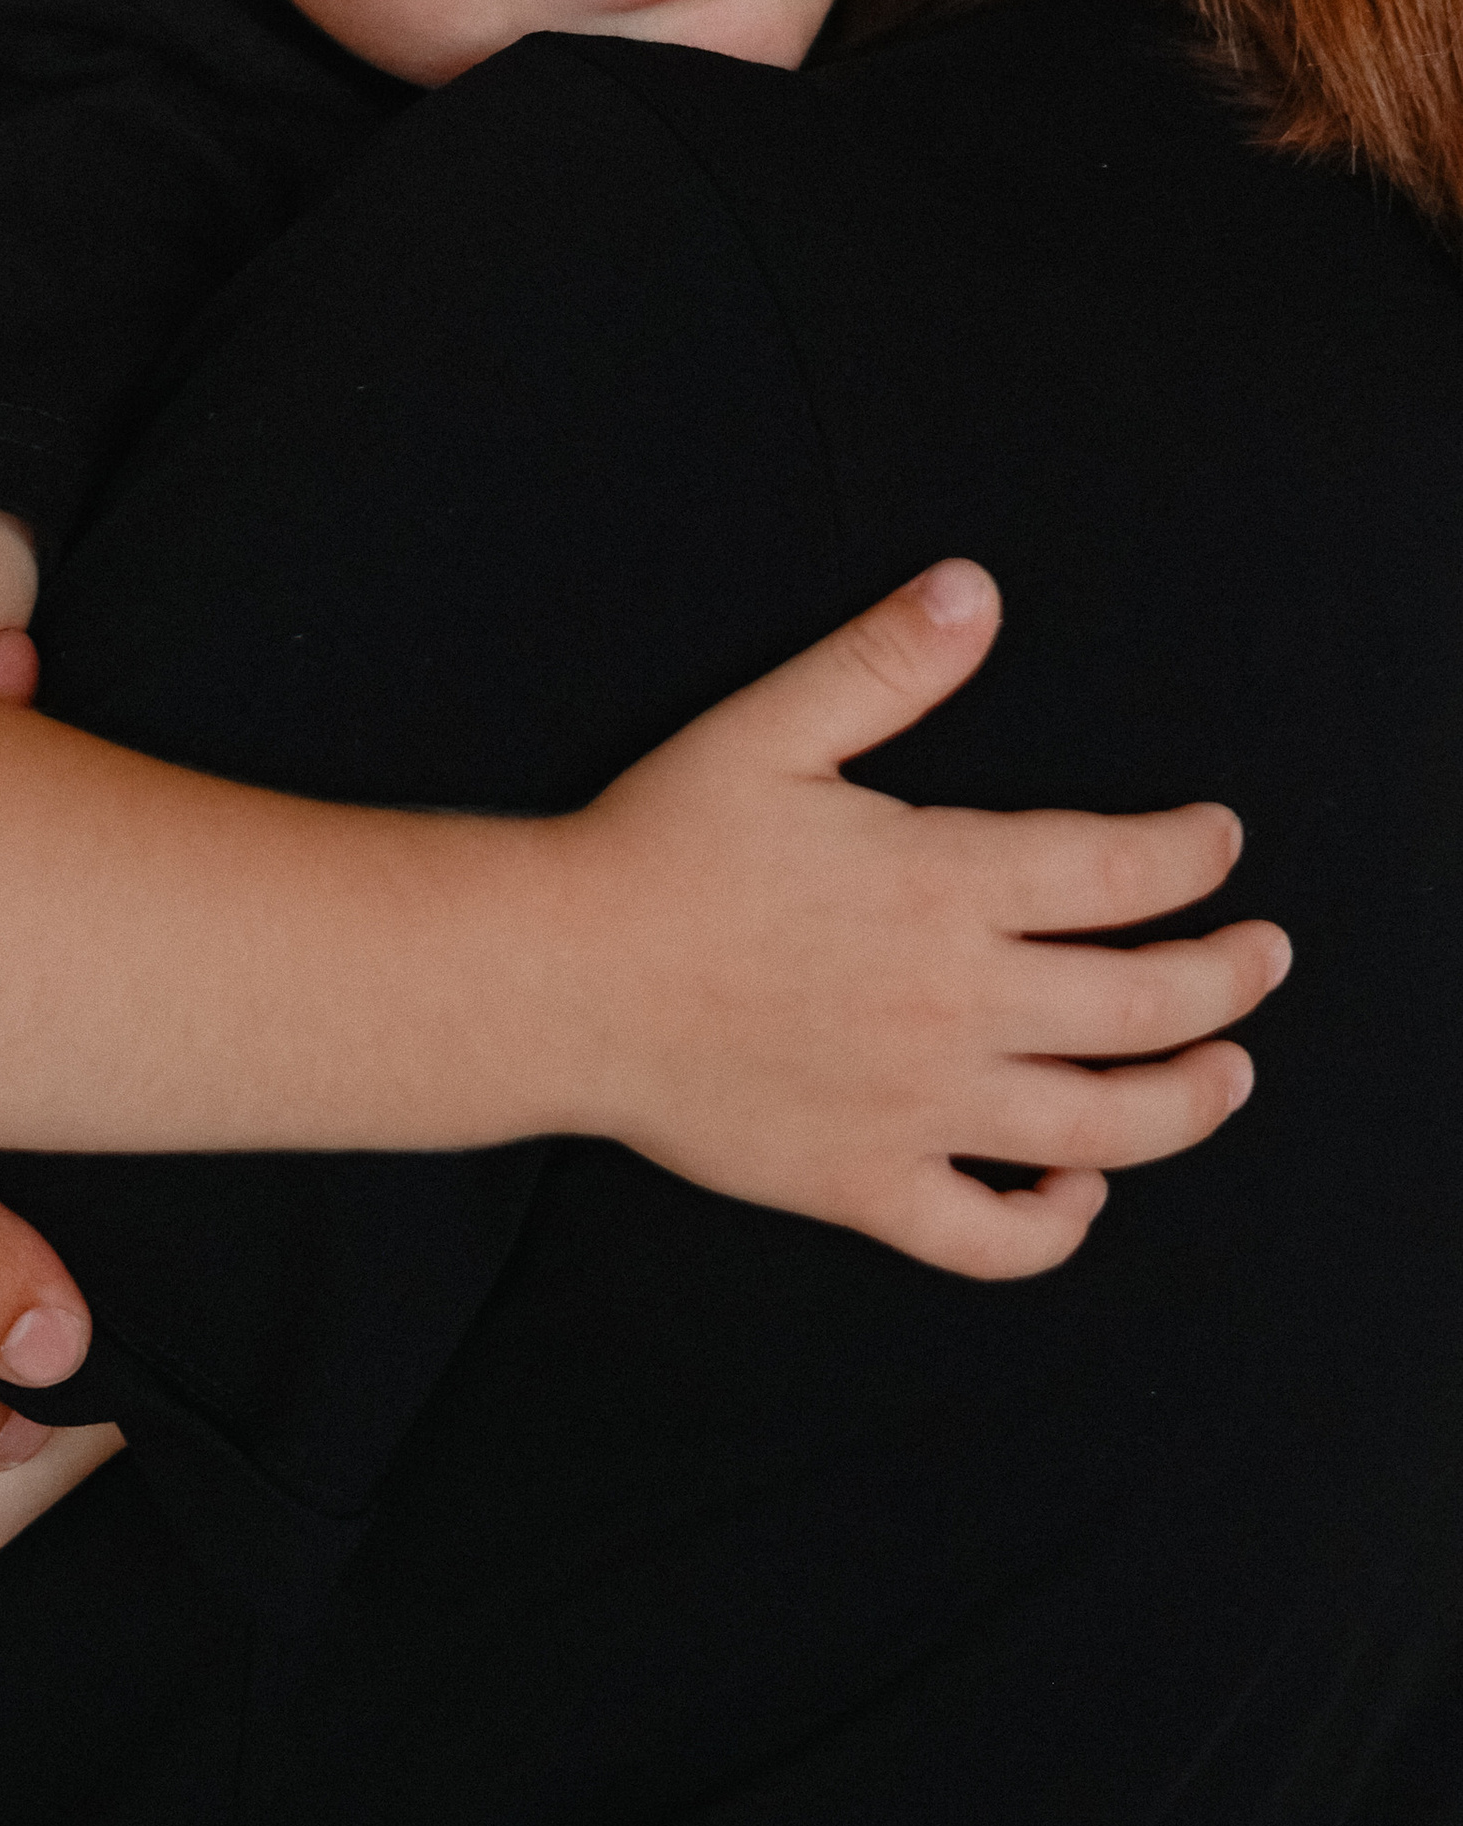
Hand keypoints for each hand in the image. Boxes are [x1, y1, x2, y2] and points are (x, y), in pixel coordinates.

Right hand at [550, 560, 1291, 1279]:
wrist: (559, 979)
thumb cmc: (659, 849)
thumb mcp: (769, 729)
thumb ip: (885, 663)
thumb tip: (977, 590)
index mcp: (940, 885)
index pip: (1118, 876)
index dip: (1191, 856)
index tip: (1221, 841)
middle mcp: (952, 1005)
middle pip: (1143, 1006)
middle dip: (1228, 977)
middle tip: (1266, 955)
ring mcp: (918, 1107)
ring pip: (1102, 1128)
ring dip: (1189, 1102)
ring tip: (1229, 1073)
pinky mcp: (866, 1182)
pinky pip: (992, 1236)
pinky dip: (1056, 1225)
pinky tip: (1078, 1192)